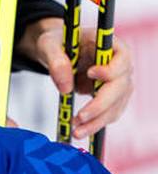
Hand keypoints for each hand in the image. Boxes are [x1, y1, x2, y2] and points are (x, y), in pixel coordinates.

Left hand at [28, 18, 133, 138]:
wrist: (60, 50)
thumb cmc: (59, 42)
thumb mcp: (50, 44)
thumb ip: (56, 60)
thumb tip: (65, 88)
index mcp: (111, 46)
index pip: (122, 58)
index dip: (110, 69)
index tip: (91, 73)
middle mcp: (120, 66)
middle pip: (121, 87)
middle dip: (101, 104)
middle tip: (80, 116)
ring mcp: (118, 83)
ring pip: (116, 105)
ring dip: (98, 121)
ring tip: (76, 131)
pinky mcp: (110, 97)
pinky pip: (109, 113)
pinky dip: (96, 124)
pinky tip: (81, 130)